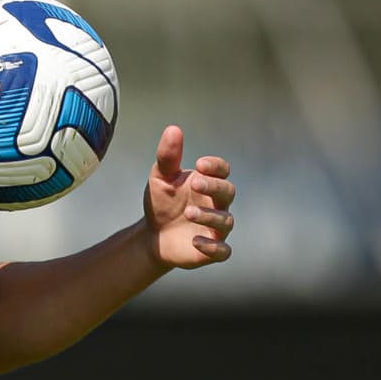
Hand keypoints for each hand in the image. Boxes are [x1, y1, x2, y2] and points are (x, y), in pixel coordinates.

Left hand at [142, 125, 234, 268]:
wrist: (152, 235)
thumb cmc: (161, 202)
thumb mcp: (160, 178)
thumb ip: (168, 156)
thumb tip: (173, 128)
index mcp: (208, 183)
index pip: (222, 170)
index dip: (215, 166)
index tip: (199, 164)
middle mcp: (217, 204)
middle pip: (228, 192)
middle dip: (214, 186)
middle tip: (195, 183)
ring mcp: (216, 228)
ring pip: (225, 221)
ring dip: (209, 216)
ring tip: (188, 212)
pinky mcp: (212, 250)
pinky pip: (223, 251)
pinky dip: (213, 247)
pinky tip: (195, 240)